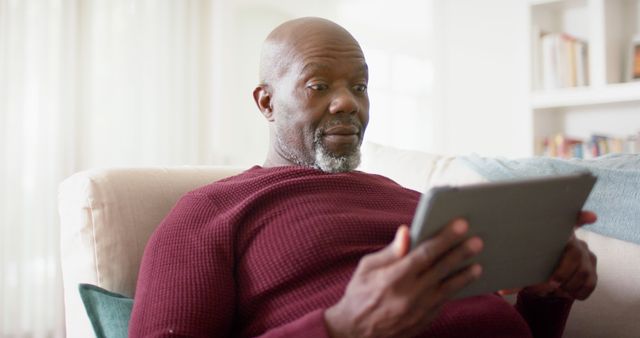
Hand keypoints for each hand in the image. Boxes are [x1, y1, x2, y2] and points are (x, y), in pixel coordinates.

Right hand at [324, 219, 482, 337]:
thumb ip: (390, 251)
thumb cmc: (359, 294)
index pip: (425, 253)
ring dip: (465, 275)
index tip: (460, 225)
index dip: (445, 238)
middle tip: (477, 241)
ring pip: (448, 289)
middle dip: (461, 253)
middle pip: (441, 269)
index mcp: (394, 278)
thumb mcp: (367, 268)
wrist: (356, 332)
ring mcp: (419, 310)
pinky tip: (462, 281)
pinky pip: (444, 303)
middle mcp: (410, 295)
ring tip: (478, 264)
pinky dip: (454, 291)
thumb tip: (406, 231)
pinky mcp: (424, 321)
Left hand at [519, 211, 597, 299]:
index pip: (572, 221)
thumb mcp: (524, 264)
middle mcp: (576, 243)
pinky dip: (577, 292)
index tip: (590, 216)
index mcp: (558, 234)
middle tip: (550, 284)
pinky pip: (590, 284)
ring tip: (551, 291)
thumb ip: (515, 271)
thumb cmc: (534, 265)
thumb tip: (501, 289)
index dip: (581, 217)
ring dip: (567, 286)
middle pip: (576, 253)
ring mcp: (587, 257)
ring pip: (583, 272)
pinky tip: (565, 294)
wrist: (547, 280)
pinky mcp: (593, 272)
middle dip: (563, 272)